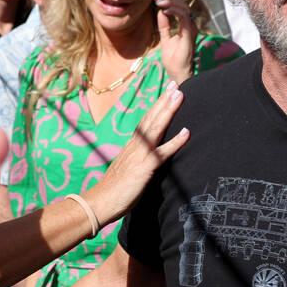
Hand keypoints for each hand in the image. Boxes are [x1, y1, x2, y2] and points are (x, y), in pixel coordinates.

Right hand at [86, 83, 189, 224]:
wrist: (100, 202)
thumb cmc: (114, 191)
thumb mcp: (127, 170)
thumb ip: (137, 161)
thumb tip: (146, 158)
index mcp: (132, 146)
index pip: (146, 120)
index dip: (157, 106)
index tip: (167, 92)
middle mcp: (136, 146)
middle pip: (151, 118)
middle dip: (164, 100)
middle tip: (176, 83)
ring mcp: (140, 155)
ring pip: (156, 127)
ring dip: (168, 110)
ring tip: (179, 94)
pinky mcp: (144, 168)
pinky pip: (162, 153)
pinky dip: (175, 142)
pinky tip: (186, 132)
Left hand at [154, 0, 198, 84]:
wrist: (177, 73)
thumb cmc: (174, 60)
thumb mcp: (165, 39)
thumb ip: (164, 26)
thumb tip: (160, 12)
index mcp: (186, 27)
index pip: (180, 8)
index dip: (169, 0)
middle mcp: (191, 26)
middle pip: (182, 5)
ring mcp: (191, 29)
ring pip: (184, 8)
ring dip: (170, 2)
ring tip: (158, 2)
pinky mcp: (189, 33)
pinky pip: (183, 16)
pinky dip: (174, 11)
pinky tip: (164, 10)